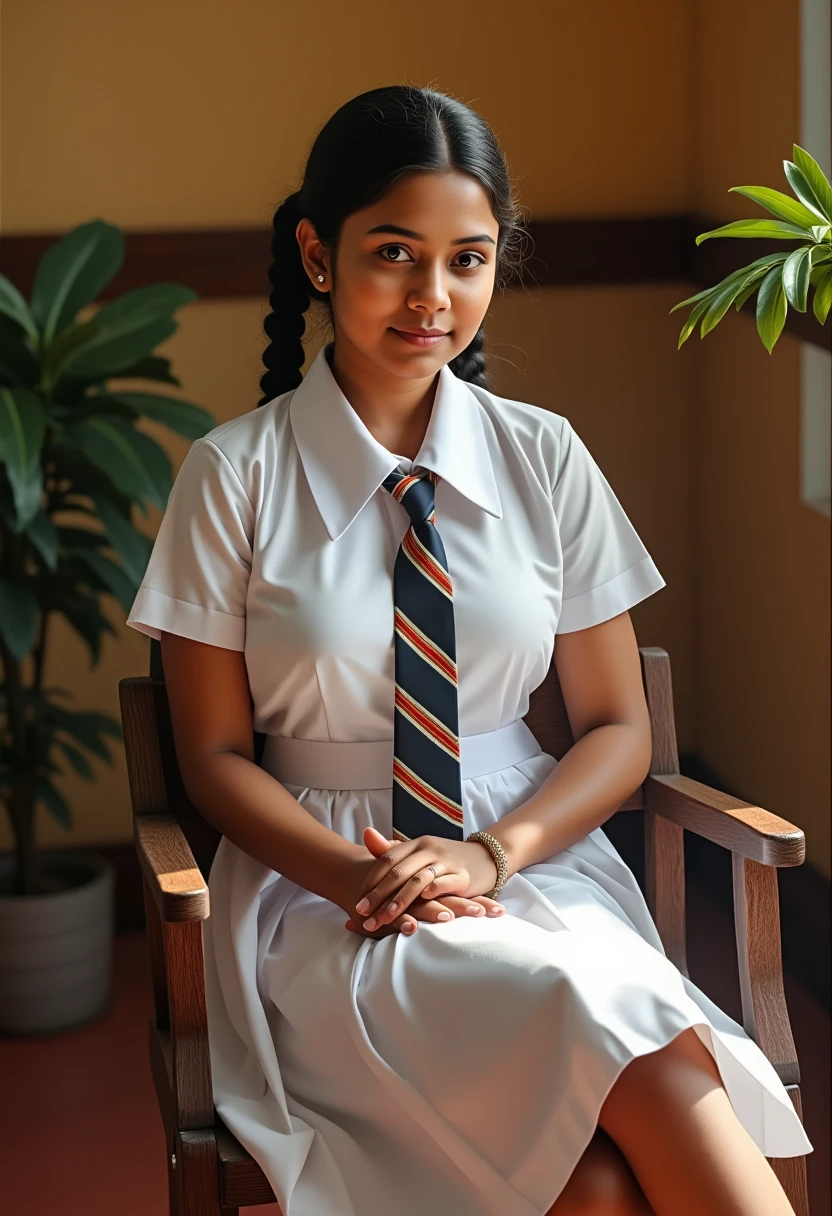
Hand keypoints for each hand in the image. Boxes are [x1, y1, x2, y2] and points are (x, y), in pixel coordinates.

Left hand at [350, 826, 502, 932]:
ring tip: (384, 918)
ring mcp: (446, 861)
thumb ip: (393, 849)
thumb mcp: (419, 852)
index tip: (358, 901)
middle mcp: (429, 849)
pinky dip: (431, 891)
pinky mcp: (462, 876)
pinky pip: (444, 883)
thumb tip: (366, 834)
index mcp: (416, 844)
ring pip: (417, 880)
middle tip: (362, 913)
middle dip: (378, 895)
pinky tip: (420, 903)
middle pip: (399, 872)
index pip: (387, 860)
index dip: (371, 881)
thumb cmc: (445, 860)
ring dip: (399, 901)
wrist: (485, 858)